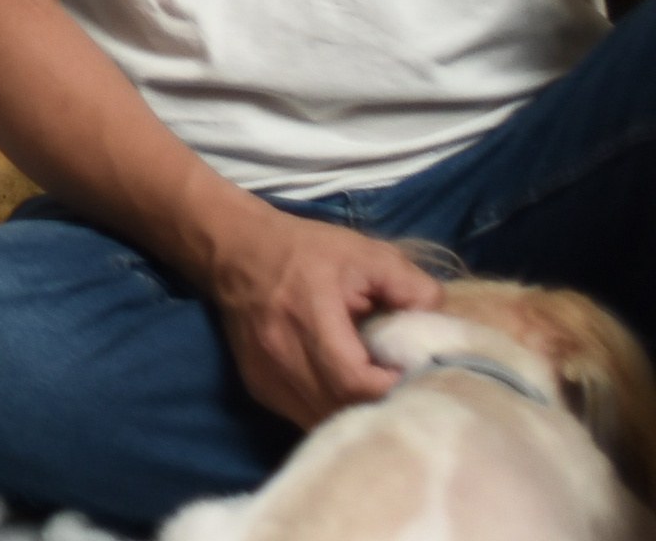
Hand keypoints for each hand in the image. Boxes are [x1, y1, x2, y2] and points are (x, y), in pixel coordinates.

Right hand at [197, 209, 442, 426]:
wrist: (234, 249)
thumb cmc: (304, 250)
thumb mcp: (365, 253)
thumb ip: (410, 286)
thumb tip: (438, 326)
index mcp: (308, 315)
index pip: (355, 381)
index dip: (392, 389)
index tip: (415, 377)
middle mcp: (281, 353)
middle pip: (340, 410)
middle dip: (380, 407)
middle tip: (404, 390)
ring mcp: (266, 376)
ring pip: (321, 422)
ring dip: (355, 415)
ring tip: (376, 393)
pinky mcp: (259, 387)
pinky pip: (303, 418)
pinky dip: (331, 413)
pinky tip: (345, 393)